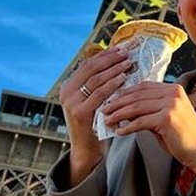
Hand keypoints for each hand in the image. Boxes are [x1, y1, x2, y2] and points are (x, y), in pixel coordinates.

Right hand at [58, 46, 131, 184]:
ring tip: (128, 63)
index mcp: (68, 85)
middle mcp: (66, 91)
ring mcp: (71, 102)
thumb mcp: (92, 99)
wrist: (86, 148)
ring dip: (114, 69)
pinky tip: (123, 79)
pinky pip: (99, 94)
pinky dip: (112, 84)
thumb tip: (118, 60)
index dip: (105, 54)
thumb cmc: (95, 121)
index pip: (88, 63)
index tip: (121, 47)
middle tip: (127, 52)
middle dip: (110, 58)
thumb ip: (99, 83)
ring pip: (95, 79)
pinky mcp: (79, 112)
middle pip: (91, 68)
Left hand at [101, 82, 195, 173]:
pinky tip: (119, 132)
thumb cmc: (182, 136)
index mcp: (173, 88)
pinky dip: (128, 127)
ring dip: (119, 114)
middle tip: (104, 109)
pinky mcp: (167, 118)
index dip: (125, 93)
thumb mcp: (165, 116)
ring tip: (108, 120)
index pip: (143, 86)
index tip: (111, 99)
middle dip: (118, 102)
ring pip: (137, 107)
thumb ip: (148, 110)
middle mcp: (173, 92)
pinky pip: (141, 122)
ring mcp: (171, 104)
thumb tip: (124, 109)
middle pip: (138, 95)